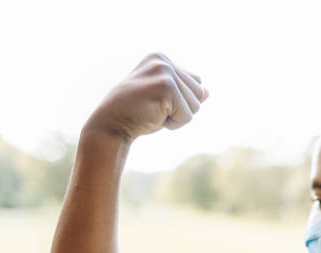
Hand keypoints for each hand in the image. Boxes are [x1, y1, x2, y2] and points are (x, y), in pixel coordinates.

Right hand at [84, 52, 208, 141]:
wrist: (111, 125)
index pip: (195, 82)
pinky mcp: (167, 88)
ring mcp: (165, 72)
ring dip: (178, 117)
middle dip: (182, 109)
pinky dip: (174, 124)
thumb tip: (209, 92)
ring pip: (196, 105)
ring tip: (154, 112)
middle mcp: (164, 61)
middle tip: (155, 109)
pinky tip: (154, 118)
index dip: (180, 101)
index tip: (156, 102)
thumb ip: (185, 93)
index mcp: (161, 58)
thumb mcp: (163, 100)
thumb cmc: (136, 114)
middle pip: (199, 93)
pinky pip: (188, 116)